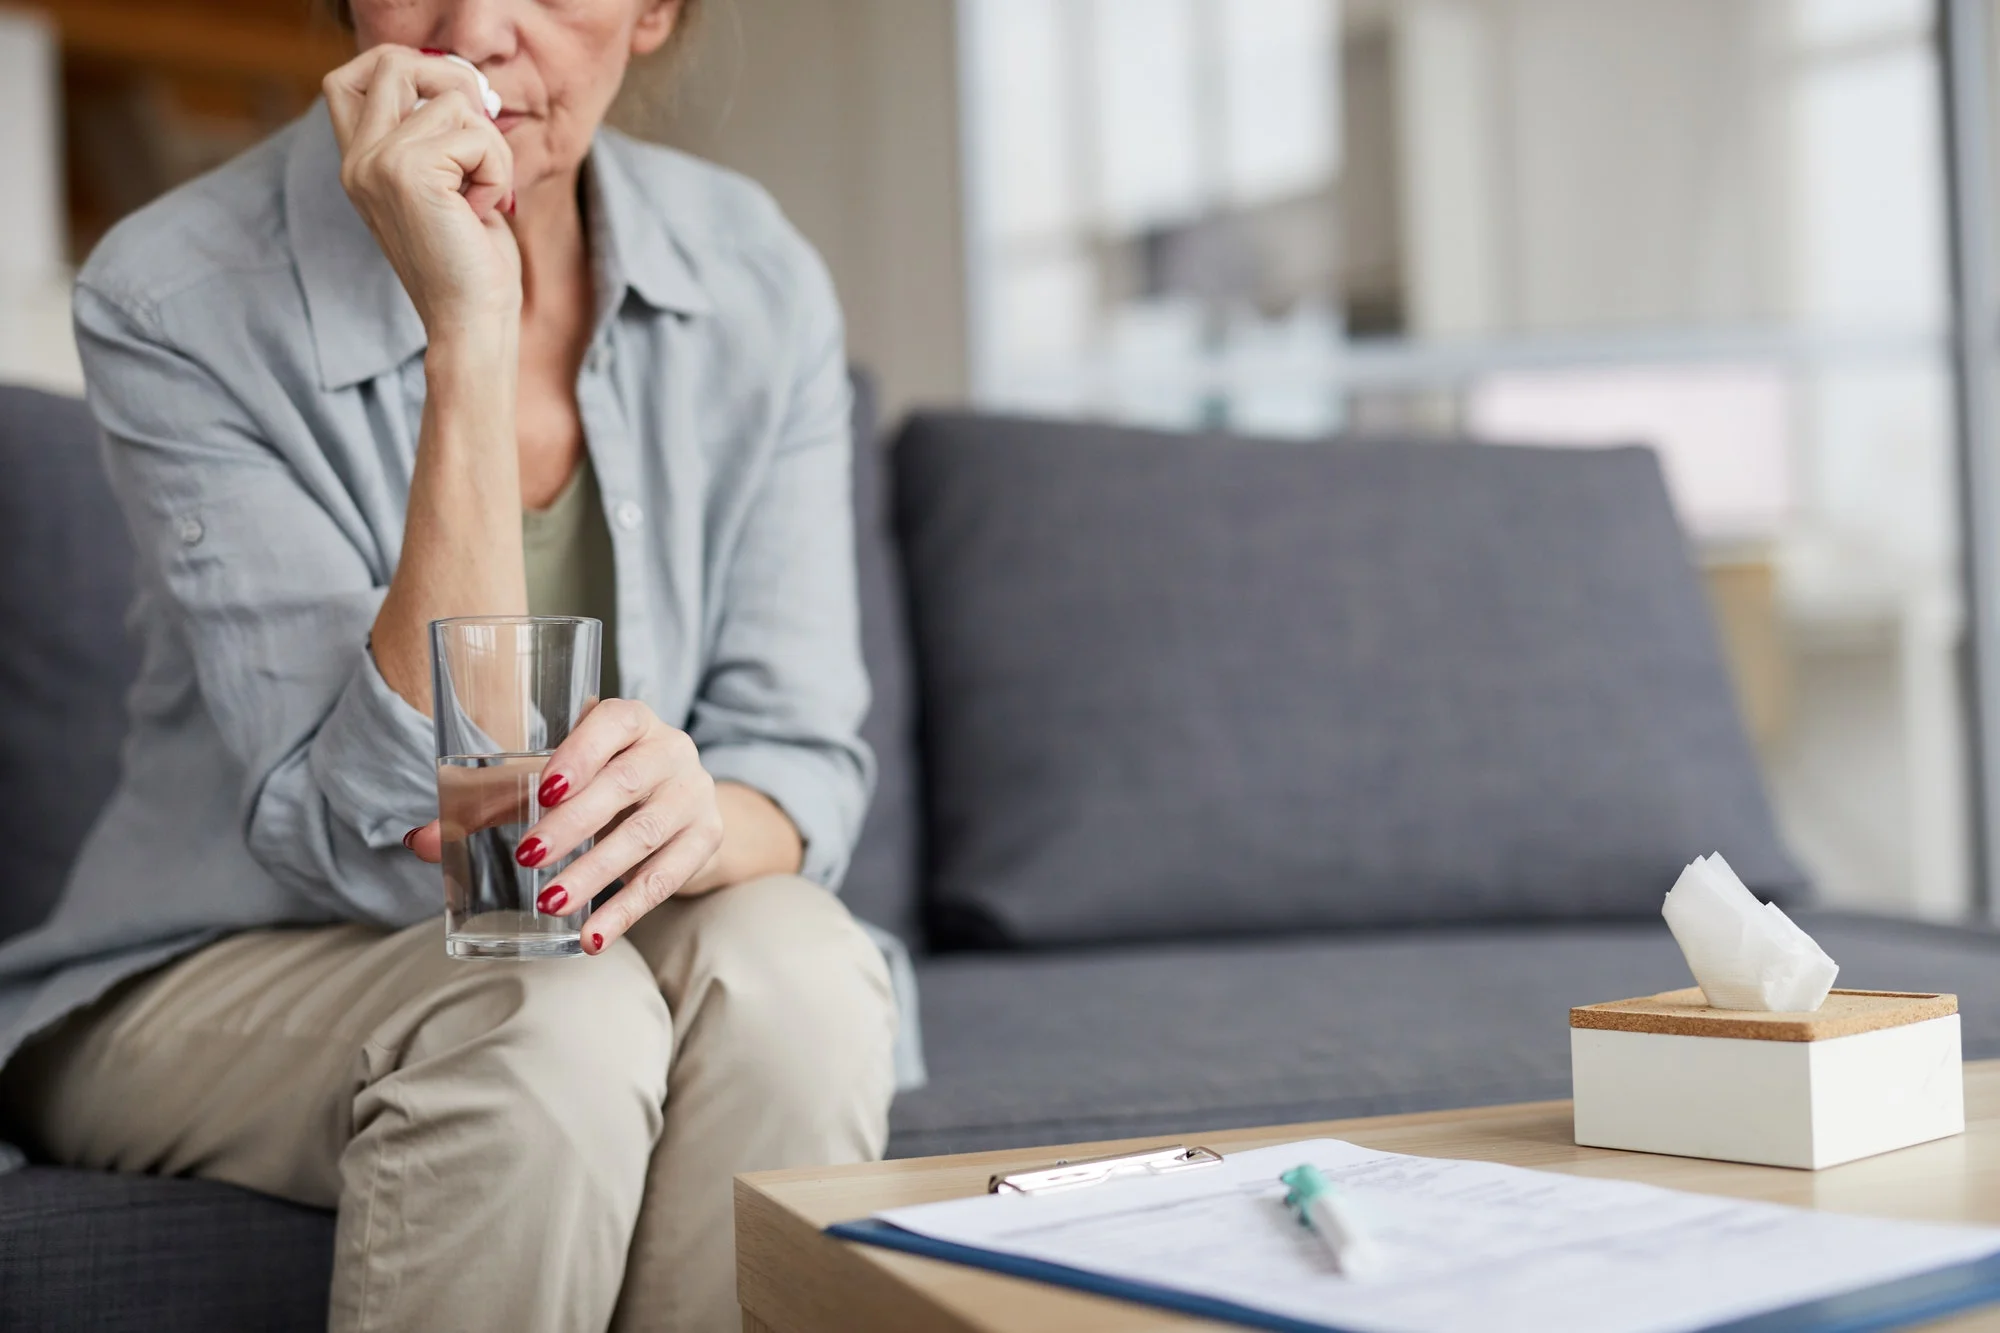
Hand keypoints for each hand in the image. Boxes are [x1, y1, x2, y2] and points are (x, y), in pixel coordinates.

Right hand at [323, 45, 519, 336]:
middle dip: (454, 87)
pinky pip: (476, 135)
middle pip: (394, 63)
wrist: (471, 321)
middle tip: (479, 143)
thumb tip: (462, 82)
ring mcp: (376, 163)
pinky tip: (482, 211)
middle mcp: (357, 159)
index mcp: (359, 162)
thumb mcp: (449, 185)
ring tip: (481, 196)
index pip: (349, 78)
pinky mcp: (408, 172)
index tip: (450, 106)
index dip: (403, 70)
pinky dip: (496, 170)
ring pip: (453, 101)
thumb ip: (437, 135)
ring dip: (490, 147)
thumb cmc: (471, 260)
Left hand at [408, 700, 724, 953]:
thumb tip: (420, 841)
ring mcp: (694, 795)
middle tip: (528, 856)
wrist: (680, 803)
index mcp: (631, 720)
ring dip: (596, 871)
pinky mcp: (706, 839)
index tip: (542, 790)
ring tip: (550, 903)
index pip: (613, 721)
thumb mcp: (555, 782)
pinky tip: (593, 937)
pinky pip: (667, 878)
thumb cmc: (601, 784)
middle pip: (626, 783)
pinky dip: (627, 911)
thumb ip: (491, 804)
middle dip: (575, 822)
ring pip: (647, 833)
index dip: (580, 752)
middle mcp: (671, 750)